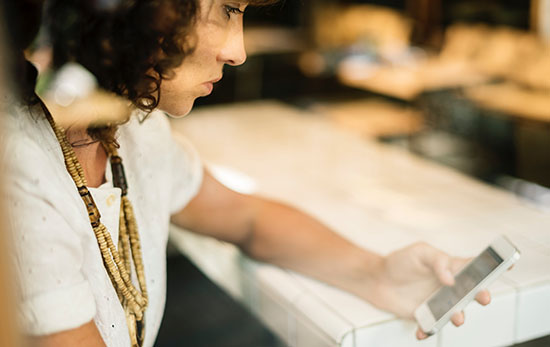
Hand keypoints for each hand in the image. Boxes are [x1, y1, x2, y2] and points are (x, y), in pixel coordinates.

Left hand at [362, 242, 490, 338]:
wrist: (377, 279)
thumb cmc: (400, 262)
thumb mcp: (419, 252)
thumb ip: (437, 261)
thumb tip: (450, 279)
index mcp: (451, 268)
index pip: (475, 266)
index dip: (493, 265)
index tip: (507, 264)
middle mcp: (450, 287)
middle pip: (472, 293)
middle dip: (482, 296)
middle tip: (483, 297)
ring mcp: (440, 302)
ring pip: (456, 313)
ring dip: (458, 317)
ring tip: (456, 318)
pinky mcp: (426, 315)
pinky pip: (432, 326)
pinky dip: (429, 330)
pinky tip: (422, 330)